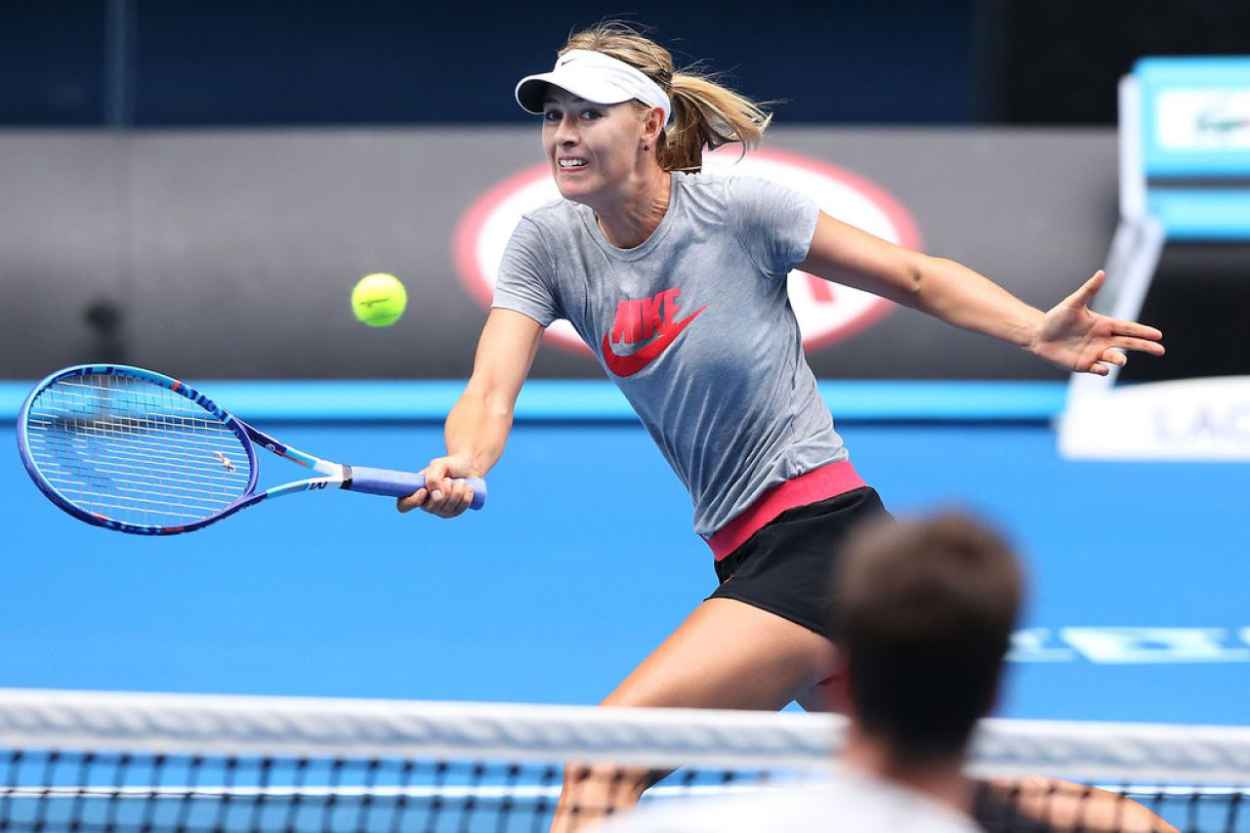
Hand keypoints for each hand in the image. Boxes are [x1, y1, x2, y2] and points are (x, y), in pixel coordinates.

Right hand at [397, 454, 479, 517]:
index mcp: (416, 492)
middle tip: (448, 479)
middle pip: (431, 507)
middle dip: (444, 490)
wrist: (468, 466)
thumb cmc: (449, 465)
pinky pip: (461, 508)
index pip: (403, 506)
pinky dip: (465, 495)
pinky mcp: (454, 512)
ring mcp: (440, 511)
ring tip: (459, 481)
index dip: (412, 501)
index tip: (424, 490)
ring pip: (448, 507)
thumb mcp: (439, 465)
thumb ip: (433, 477)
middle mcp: (426, 504)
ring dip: (456, 490)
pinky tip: (466, 487)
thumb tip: (435, 495)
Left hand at [1030, 271, 1164, 375]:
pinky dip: (1102, 370)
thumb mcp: (1073, 303)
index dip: (1142, 331)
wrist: (1039, 335)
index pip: (1128, 328)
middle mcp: (1103, 340)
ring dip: (1119, 359)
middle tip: (1160, 350)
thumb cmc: (1057, 318)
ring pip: (1113, 357)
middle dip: (1144, 347)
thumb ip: (1089, 290)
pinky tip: (1103, 369)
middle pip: (1128, 344)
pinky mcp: (1084, 365)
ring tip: (1121, 360)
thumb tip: (1101, 273)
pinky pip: (1097, 369)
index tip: (1158, 334)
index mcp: (1103, 325)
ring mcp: (1095, 353)